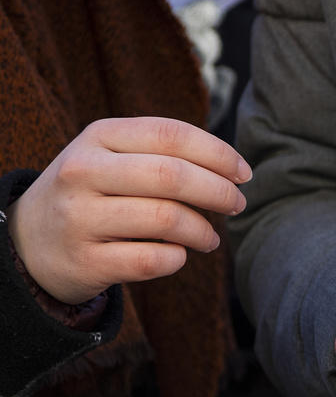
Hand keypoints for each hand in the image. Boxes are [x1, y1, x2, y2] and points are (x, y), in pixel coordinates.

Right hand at [8, 117, 250, 304]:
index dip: (219, 154)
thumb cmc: (95, 193)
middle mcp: (83, 172)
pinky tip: (178, 255)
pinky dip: (178, 259)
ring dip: (203, 231)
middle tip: (237, 205)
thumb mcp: (114, 157)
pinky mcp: (85, 261)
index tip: (244, 174)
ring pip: (167, 219)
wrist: (31, 240)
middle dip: (219, 192)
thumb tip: (234, 169)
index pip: (171, 135)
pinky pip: (152, 260)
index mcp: (98, 136)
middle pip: (172, 176)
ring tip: (209, 238)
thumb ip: (165, 153)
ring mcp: (80, 217)